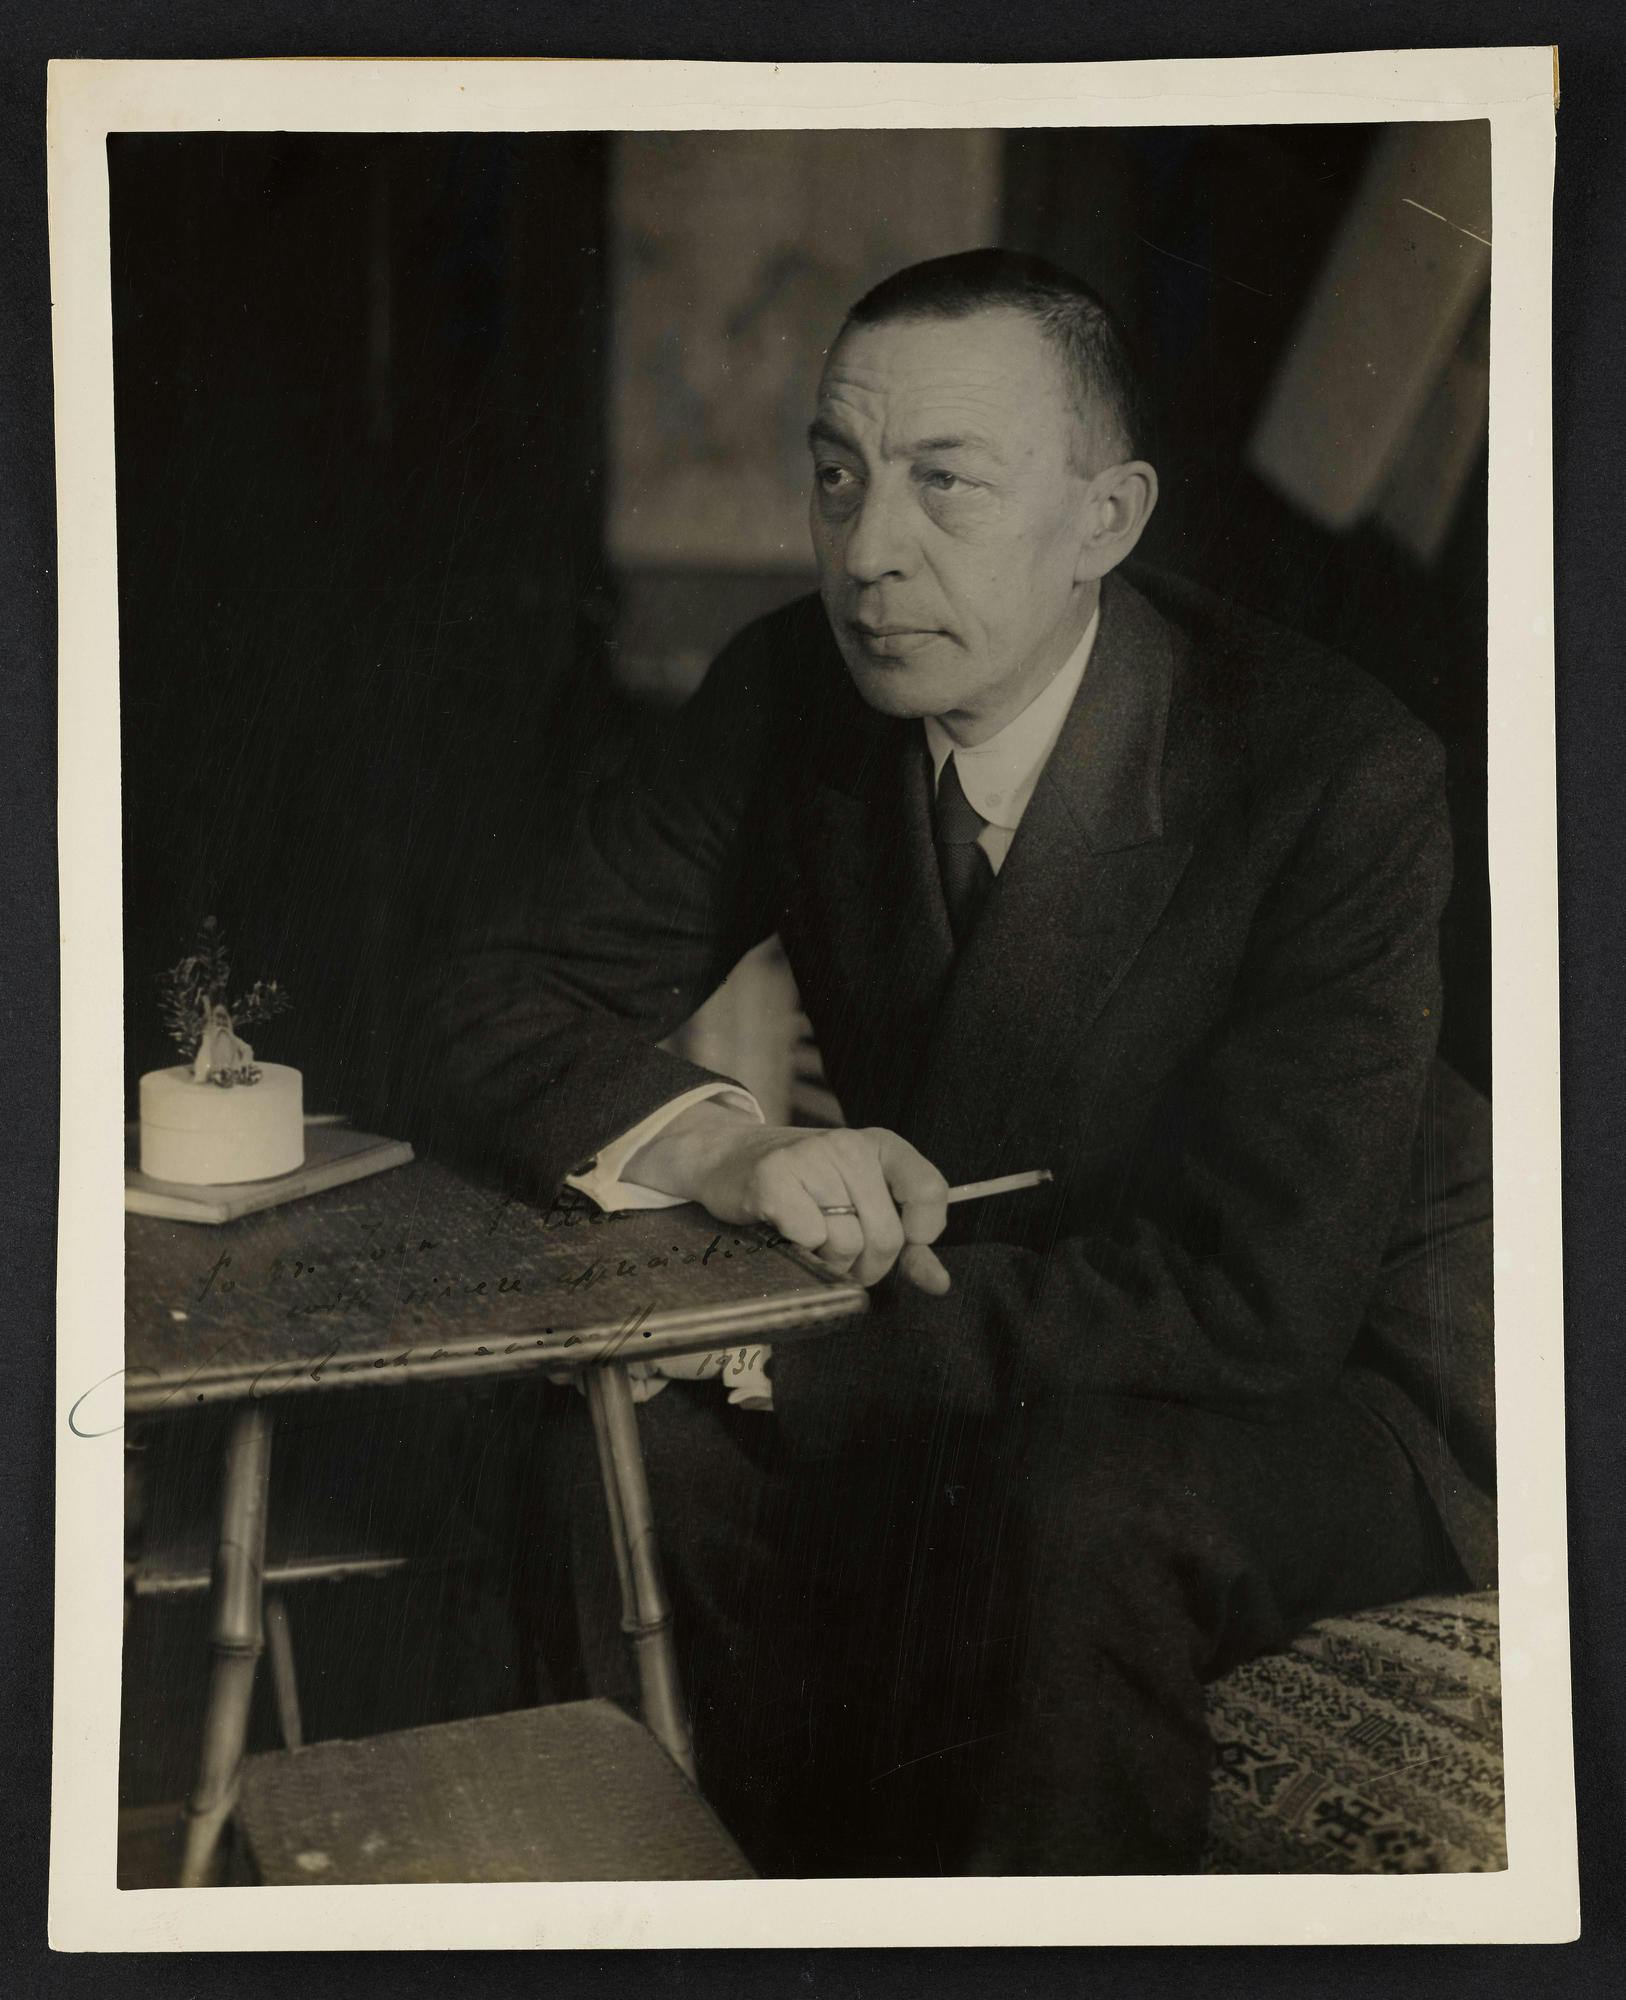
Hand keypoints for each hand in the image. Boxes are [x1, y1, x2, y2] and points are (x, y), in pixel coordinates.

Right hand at [626, 1103, 951, 1294]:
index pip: (929, 1191)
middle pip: (887, 1235)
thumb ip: (907, 1244)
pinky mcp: (774, 1178)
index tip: (904, 1242)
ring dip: (830, 1262)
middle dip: (868, 1266)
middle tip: (842, 1257)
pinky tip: (786, 1231)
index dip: (922, 1233)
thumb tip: (939, 1284)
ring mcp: (811, 1157)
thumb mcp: (862, 1204)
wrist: (728, 1158)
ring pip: (848, 1243)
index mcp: (880, 1145)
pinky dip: (800, 1250)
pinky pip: (810, 1239)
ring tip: (811, 1242)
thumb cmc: (804, 1190)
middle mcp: (849, 1145)